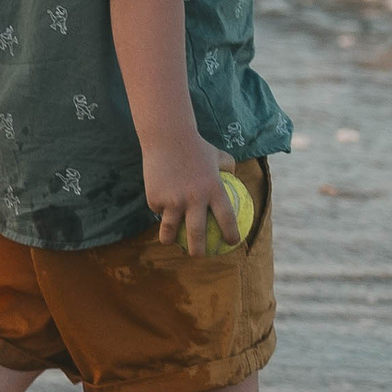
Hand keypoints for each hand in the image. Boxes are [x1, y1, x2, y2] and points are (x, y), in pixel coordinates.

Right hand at [145, 134, 240, 255]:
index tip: (231, 243)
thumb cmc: (195, 144)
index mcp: (213, 189)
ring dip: (169, 239)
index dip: (231, 234)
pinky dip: (158, 207)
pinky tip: (158, 202)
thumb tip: (235, 177)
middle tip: (199, 255)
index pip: (226, 218)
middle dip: (198, 250)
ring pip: (170, 229)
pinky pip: (158, 208)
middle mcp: (194, 198)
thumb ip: (227, 166)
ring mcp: (173, 200)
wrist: (167, 136)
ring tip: (169, 242)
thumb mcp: (216, 154)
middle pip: (197, 233)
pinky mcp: (155, 198)